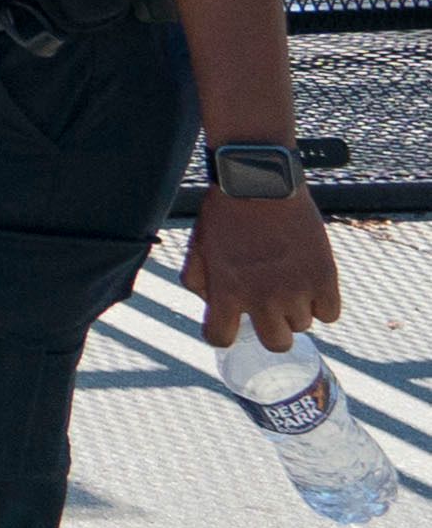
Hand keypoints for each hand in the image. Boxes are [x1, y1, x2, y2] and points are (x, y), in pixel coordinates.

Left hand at [186, 186, 344, 351]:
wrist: (260, 183)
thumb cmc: (225, 212)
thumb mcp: (198, 247)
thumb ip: (198, 281)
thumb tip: (210, 303)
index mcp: (226, 293)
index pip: (220, 339)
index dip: (222, 333)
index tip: (229, 323)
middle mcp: (262, 300)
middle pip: (276, 343)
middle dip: (272, 329)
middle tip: (270, 307)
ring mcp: (296, 291)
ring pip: (303, 326)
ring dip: (296, 310)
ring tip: (289, 282)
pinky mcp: (325, 279)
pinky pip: (330, 314)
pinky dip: (323, 303)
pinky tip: (311, 283)